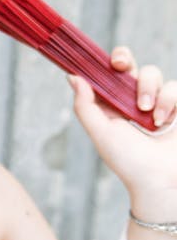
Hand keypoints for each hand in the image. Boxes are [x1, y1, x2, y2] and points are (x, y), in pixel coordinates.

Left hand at [68, 47, 176, 209]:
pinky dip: (168, 101)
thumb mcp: (101, 133)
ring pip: (152, 73)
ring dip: (148, 90)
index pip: (105, 74)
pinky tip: (163, 122)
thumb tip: (72, 77)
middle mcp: (132, 101)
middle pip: (128, 64)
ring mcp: (156, 102)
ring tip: (148, 116)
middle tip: (121, 66)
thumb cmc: (129, 161)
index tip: (99, 60)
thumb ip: (85, 106)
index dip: (101, 63)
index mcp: (111, 105)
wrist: (161, 180)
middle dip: (123, 58)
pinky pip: (174, 87)